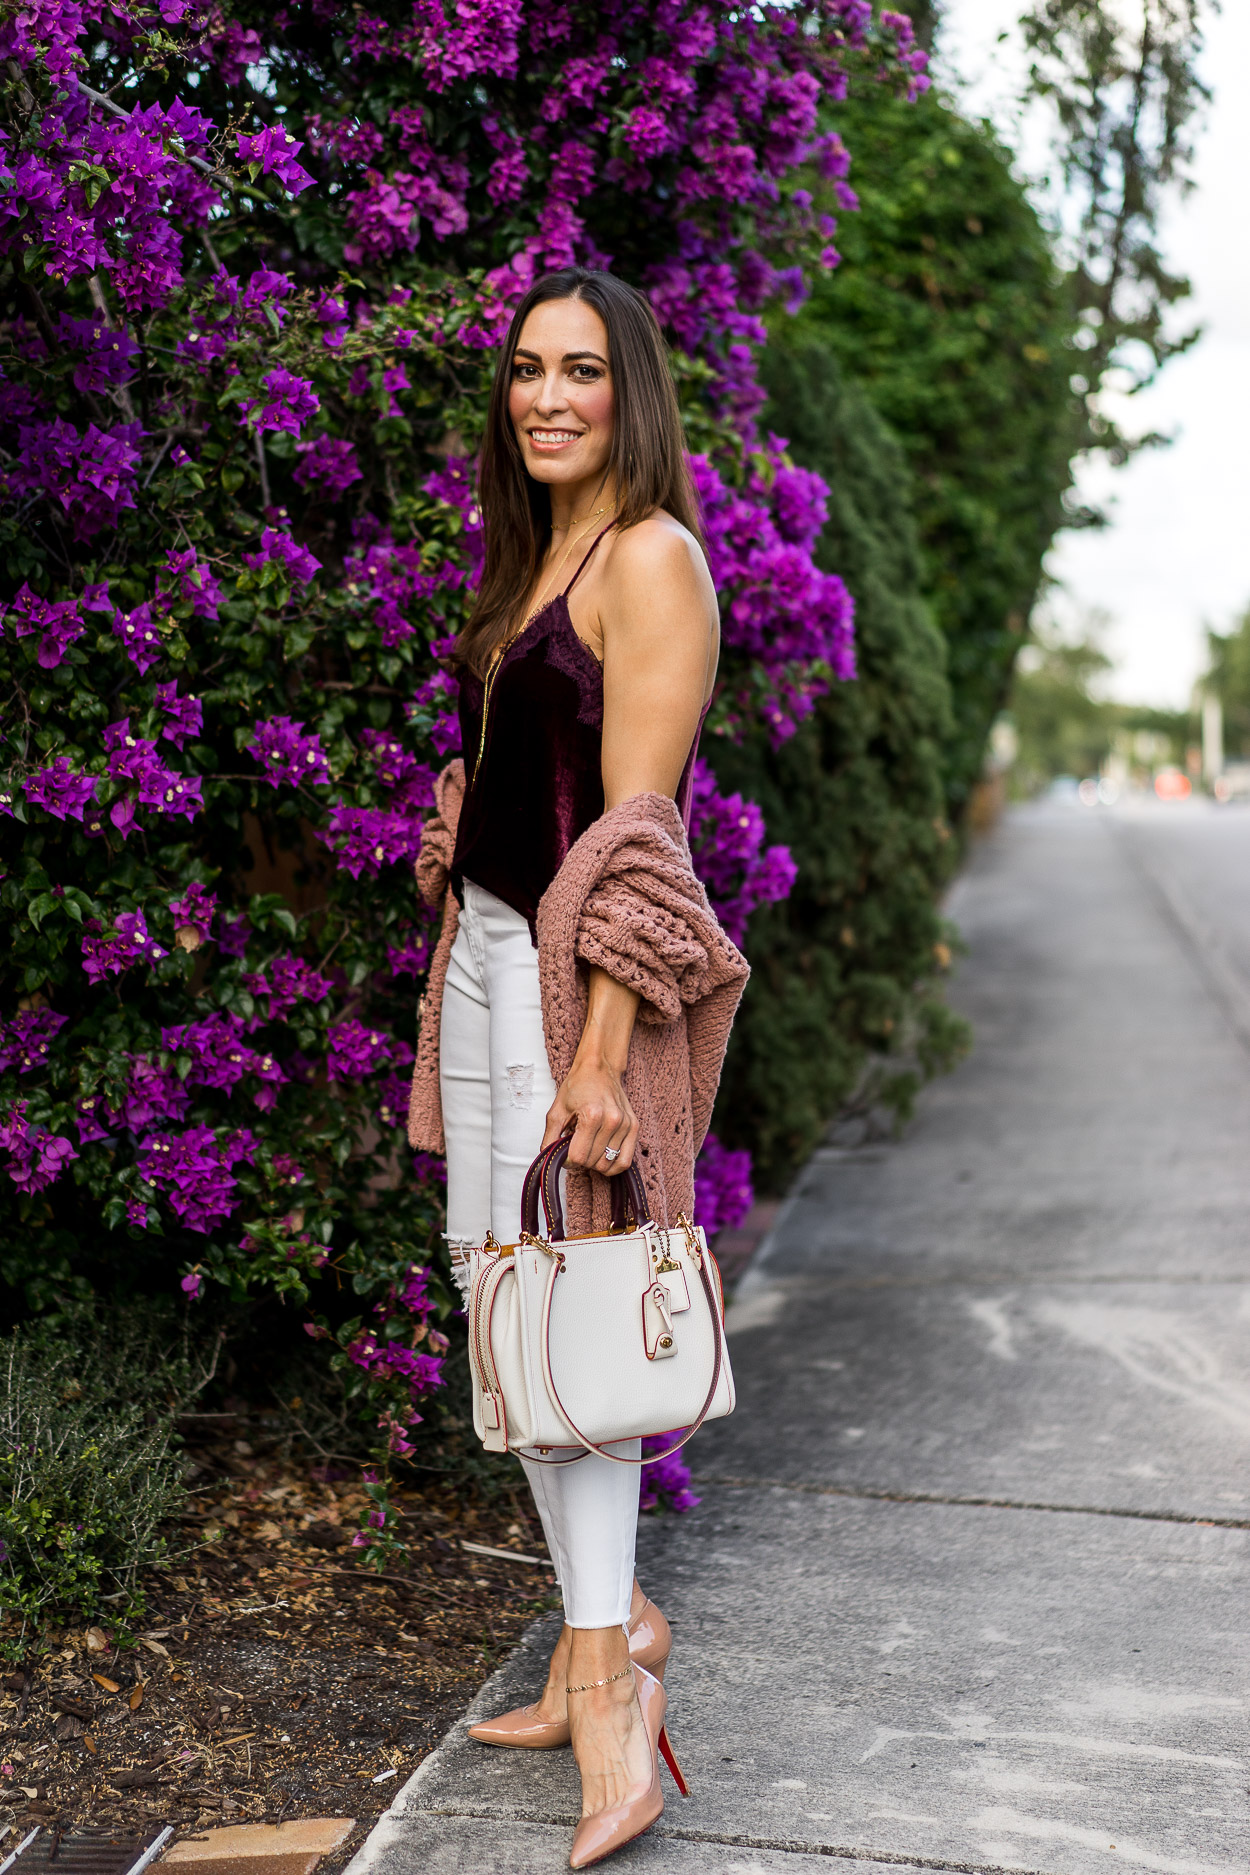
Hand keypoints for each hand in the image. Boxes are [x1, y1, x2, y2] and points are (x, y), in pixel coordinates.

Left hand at [542, 1050, 638, 1174]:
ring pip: (608, 1164)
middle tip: (576, 1148)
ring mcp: (626, 1124)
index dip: (568, 1161)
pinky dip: (613, 1166)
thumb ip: (550, 1138)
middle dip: (581, 1161)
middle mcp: (612, 1120)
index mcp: (592, 1115)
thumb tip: (549, 1159)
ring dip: (595, 1163)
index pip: (579, 1157)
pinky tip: (603, 1158)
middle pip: (593, 1162)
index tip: (565, 1154)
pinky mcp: (634, 1127)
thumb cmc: (577, 1087)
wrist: (598, 1069)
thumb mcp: (556, 1111)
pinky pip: (625, 1161)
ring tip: (589, 1149)